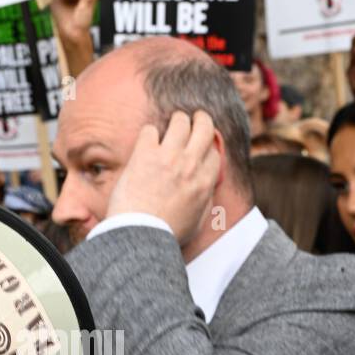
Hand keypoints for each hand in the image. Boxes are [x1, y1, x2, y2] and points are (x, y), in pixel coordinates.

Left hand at [106, 109, 218, 245]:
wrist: (140, 235)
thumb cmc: (166, 233)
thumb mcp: (197, 221)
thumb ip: (206, 200)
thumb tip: (207, 187)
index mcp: (205, 181)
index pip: (214, 150)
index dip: (207, 145)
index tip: (200, 146)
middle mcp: (190, 164)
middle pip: (204, 126)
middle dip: (200, 119)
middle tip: (194, 118)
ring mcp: (168, 157)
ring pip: (179, 120)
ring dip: (175, 121)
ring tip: (169, 126)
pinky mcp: (145, 154)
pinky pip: (150, 129)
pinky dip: (148, 134)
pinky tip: (144, 145)